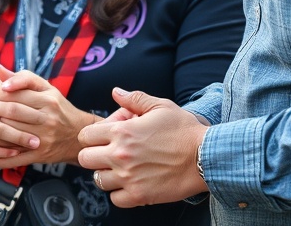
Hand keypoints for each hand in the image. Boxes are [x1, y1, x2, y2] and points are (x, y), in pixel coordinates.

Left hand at [0, 64, 98, 167]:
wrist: (78, 135)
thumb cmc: (59, 108)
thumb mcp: (47, 89)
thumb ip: (23, 79)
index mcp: (48, 100)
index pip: (18, 95)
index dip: (0, 94)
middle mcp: (48, 118)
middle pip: (13, 113)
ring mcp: (44, 138)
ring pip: (13, 134)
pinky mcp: (42, 155)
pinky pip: (18, 158)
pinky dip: (3, 160)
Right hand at [0, 67, 33, 159]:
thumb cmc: (4, 99)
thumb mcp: (10, 86)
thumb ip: (19, 79)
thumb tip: (4, 68)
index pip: (9, 95)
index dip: (26, 104)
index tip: (42, 114)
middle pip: (5, 114)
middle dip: (24, 124)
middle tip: (41, 134)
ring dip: (17, 140)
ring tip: (34, 144)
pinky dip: (4, 152)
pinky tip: (17, 153)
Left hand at [77, 87, 207, 207]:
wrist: (205, 156)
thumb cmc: (184, 130)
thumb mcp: (160, 106)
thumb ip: (134, 98)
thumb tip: (116, 92)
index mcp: (123, 131)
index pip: (85, 136)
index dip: (92, 136)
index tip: (101, 138)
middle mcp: (120, 154)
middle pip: (85, 159)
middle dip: (93, 155)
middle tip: (107, 154)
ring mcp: (128, 177)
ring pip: (97, 180)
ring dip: (106, 174)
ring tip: (120, 169)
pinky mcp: (139, 195)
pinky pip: (115, 199)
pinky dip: (119, 192)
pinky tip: (130, 183)